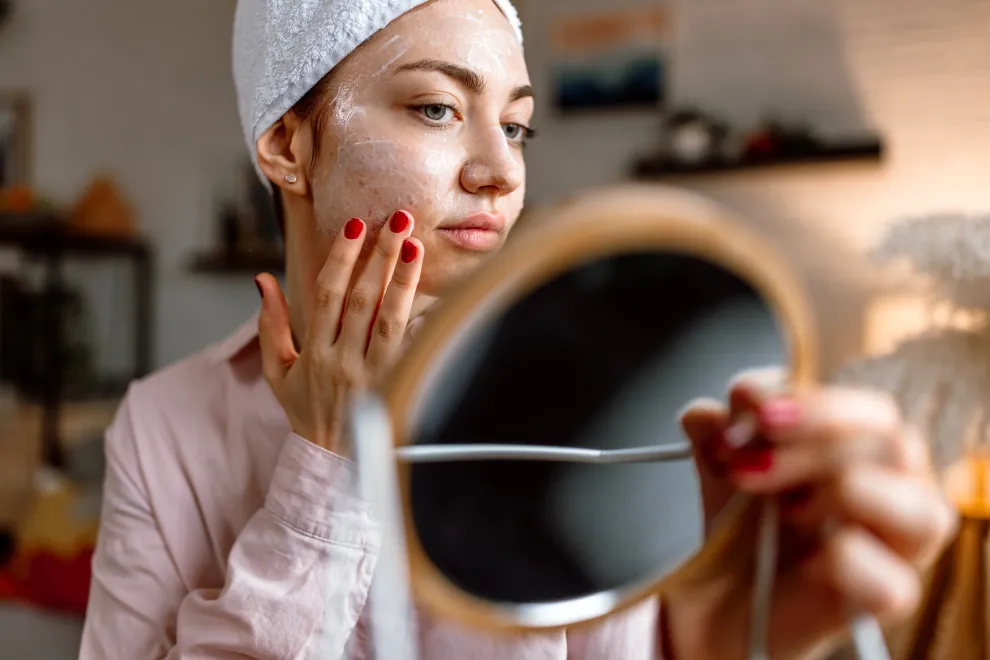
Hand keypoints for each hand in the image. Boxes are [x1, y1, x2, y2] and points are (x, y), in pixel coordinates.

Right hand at [255, 210, 422, 454]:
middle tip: (398, 220)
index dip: (341, 259)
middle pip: (362, 300)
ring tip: (416, 245)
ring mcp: (371, 376)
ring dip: (403, 280)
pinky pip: (412, 350)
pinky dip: (424, 322)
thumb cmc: (305, 411)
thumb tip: (262, 280)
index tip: (355, 226)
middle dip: (379, 256)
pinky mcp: (396, 388)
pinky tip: (440, 296)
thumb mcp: (278, 372)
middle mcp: (341, 361)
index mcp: (312, 353)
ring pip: (389, 320)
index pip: (327, 296)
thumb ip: (270, 325)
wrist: (331, 465)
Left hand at [668, 373, 957, 659]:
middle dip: (812, 444)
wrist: (726, 597)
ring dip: (835, 496)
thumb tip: (706, 414)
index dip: (810, 401)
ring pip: (916, 506)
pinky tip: (805, 562)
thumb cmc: (745, 523)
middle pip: (896, 444)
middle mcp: (901, 488)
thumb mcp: (722, 462)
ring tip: (782, 512)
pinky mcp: (893, 598)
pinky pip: (889, 580)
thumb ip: (715, 428)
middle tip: (747, 463)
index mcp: (869, 444)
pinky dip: (839, 563)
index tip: (750, 412)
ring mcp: (906, 546)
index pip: (871, 408)